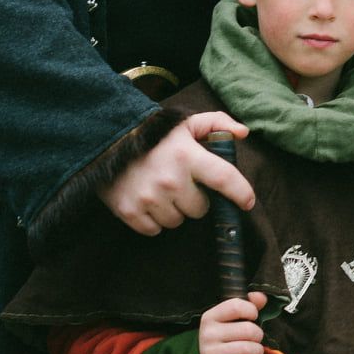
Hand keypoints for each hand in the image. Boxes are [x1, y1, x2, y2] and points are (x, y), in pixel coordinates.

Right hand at [100, 111, 255, 235]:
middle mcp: (171, 180)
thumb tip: (243, 133)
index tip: (248, 203)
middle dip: (196, 200)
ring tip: (163, 192)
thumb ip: (217, 123)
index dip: (242, 193)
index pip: (225, 179)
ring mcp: (149, 198)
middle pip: (200, 209)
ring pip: (177, 222)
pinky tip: (149, 202)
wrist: (105, 142)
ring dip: (174, 211)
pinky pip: (154, 230)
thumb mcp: (185, 123)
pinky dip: (154, 220)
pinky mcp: (129, 211)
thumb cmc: (153, 134)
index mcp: (188, 156)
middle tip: (183, 185)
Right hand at [198, 292, 267, 353]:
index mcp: (211, 316)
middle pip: (247, 330)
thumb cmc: (225, 334)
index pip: (236, 307)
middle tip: (256, 338)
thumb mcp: (232, 317)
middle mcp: (208, 334)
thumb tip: (261, 297)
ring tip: (254, 350)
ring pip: (247, 349)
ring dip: (257, 351)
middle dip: (258, 334)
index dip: (251, 310)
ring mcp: (209, 353)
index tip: (253, 316)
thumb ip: (248, 304)